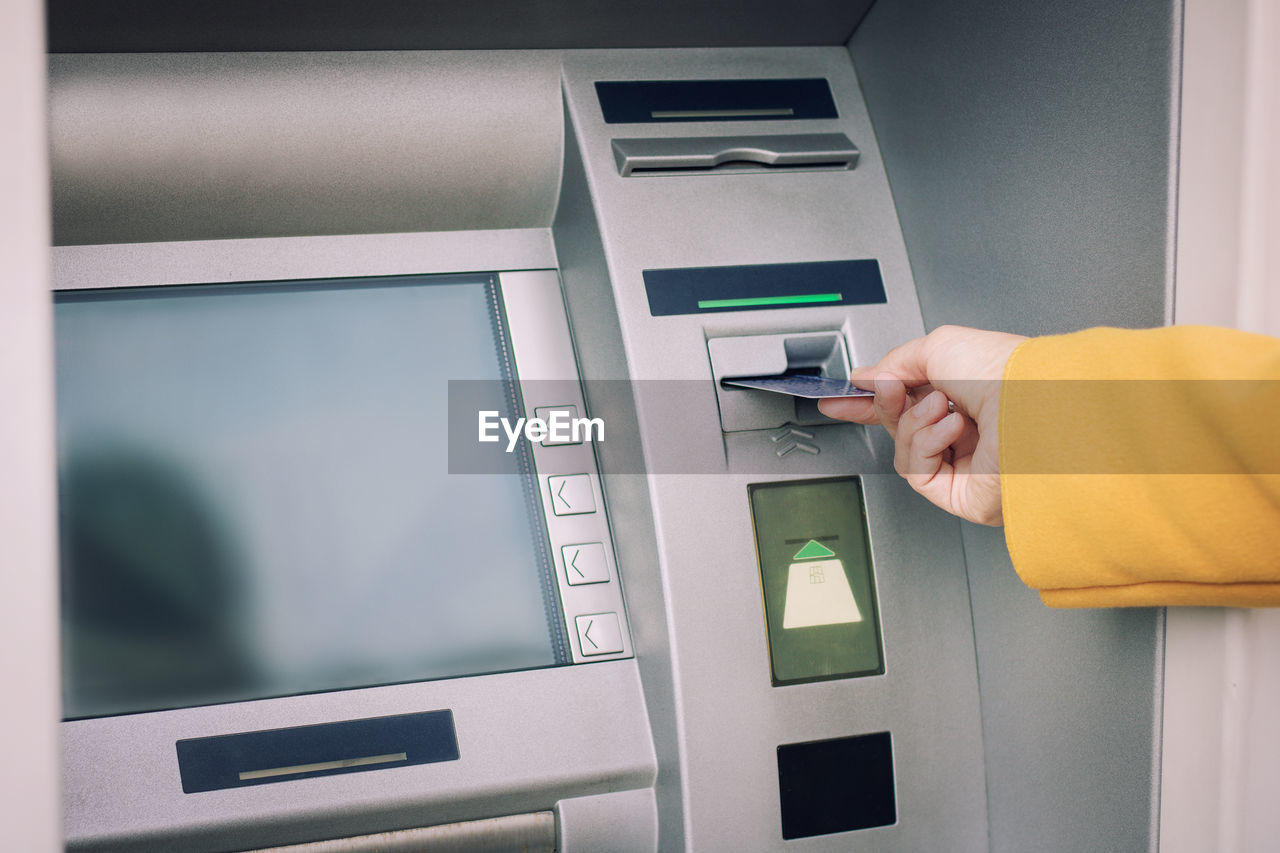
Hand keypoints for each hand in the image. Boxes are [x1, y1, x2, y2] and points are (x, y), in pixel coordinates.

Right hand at [817, 325, 1025, 524]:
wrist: (1032, 403)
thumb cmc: (1005, 371)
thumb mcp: (938, 347)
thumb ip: (896, 362)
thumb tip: (868, 377)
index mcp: (970, 395)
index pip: (909, 402)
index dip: (871, 400)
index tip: (841, 398)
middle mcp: (971, 431)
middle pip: (902, 426)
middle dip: (887, 407)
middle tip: (886, 390)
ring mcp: (968, 463)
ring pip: (906, 449)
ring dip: (913, 423)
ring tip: (939, 405)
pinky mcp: (963, 494)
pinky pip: (918, 473)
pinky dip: (926, 446)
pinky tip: (951, 429)